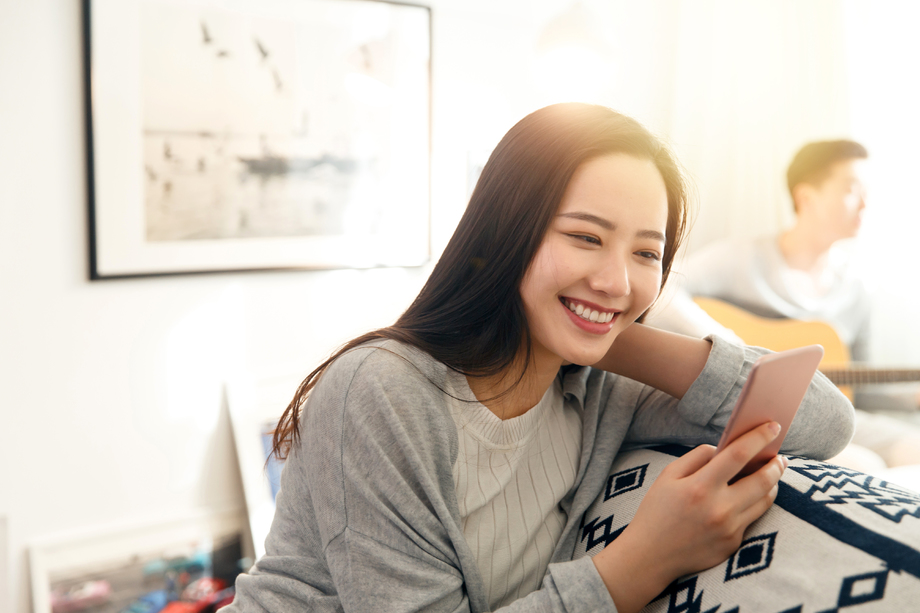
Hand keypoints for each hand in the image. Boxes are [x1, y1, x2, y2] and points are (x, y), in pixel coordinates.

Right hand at [592, 422, 787, 612]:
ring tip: (771, 474)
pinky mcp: (733, 544)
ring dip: (772, 484)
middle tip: (779, 456)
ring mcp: (729, 529)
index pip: (738, 455)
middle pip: (762, 480)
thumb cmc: (657, 511)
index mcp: (700, 487)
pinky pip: (752, 518)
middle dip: (775, 464)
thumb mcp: (667, 476)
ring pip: (765, 501)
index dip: (758, 437)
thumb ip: (696, 457)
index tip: (773, 426)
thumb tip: (722, 448)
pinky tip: (752, 496)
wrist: (650, 556)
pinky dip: (755, 503)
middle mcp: (719, 509)